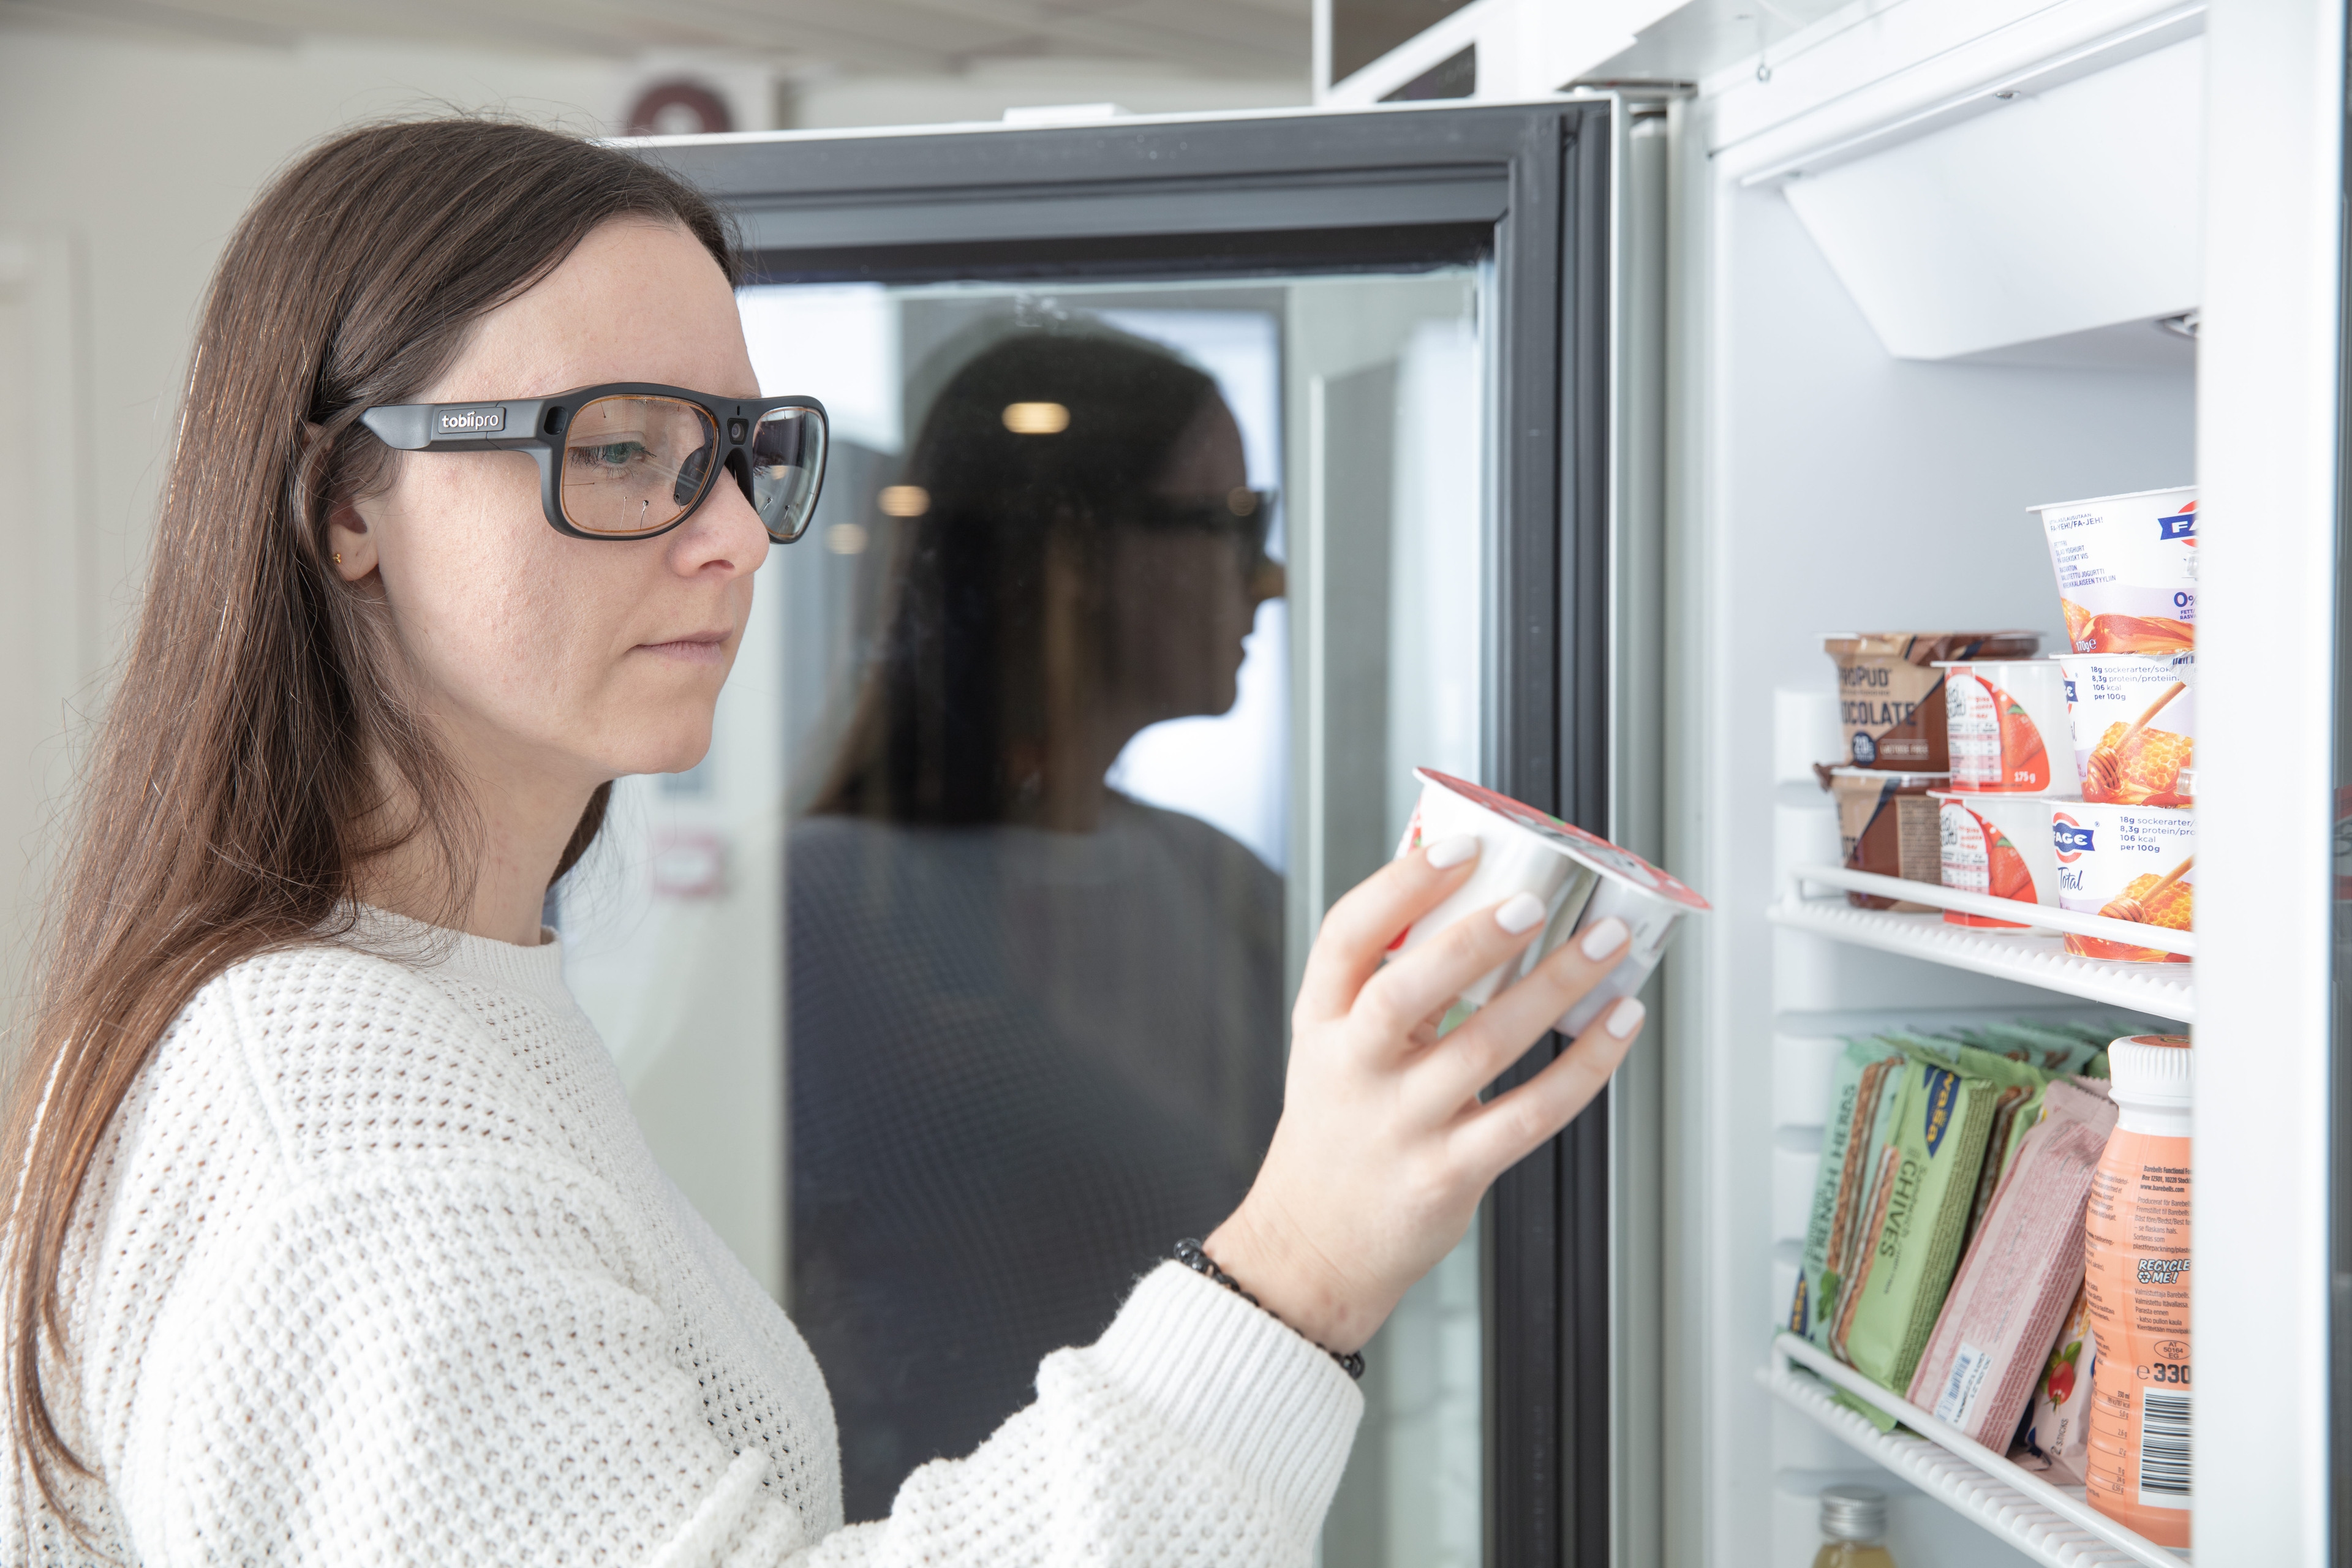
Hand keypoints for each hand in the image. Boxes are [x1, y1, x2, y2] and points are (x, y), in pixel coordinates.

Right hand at [1203, 836, 1646, 1353]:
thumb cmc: (1336, 1133)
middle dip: (1475, 940)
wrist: (1313, 1248)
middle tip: (1534, 902)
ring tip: (1605, 947)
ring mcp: (1401, 1123)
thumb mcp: (1333, 1045)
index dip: (1403, 884)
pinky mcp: (1449, 1172)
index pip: (1348, 935)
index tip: (1461, 847)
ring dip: (1554, 990)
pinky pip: (1529, 1114)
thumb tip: (1458, 882)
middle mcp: (1356, 1068)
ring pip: (1484, 1047)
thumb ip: (1384, 976)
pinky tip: (1616, 1025)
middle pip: (1410, 990)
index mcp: (1323, 1021)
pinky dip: (1584, 1067)